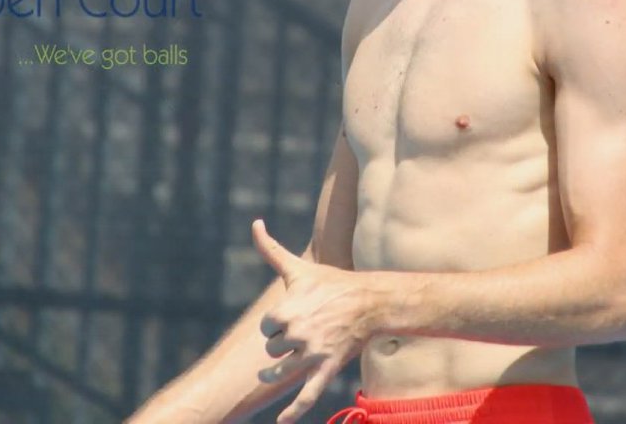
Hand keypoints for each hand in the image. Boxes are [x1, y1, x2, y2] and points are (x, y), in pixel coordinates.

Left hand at [252, 219, 378, 423]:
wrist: (370, 301)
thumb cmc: (332, 283)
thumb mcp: (298, 267)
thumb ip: (270, 248)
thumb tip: (254, 223)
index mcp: (286, 311)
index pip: (265, 328)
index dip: (275, 325)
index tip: (290, 317)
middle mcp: (297, 335)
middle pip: (271, 351)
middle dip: (280, 344)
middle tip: (298, 334)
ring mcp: (312, 355)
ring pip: (279, 372)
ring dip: (274, 372)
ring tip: (273, 370)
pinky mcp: (326, 370)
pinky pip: (306, 395)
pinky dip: (292, 412)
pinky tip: (280, 423)